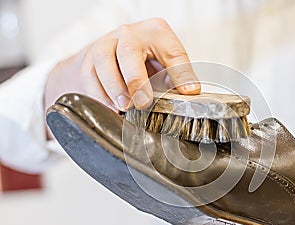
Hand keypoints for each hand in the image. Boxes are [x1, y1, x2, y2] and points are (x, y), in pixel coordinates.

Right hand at [45, 18, 199, 111]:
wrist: (114, 53)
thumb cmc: (147, 60)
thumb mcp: (168, 65)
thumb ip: (179, 76)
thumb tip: (191, 93)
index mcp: (157, 32)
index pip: (172, 51)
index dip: (180, 73)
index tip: (188, 92)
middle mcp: (129, 33)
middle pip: (129, 51)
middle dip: (135, 80)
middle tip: (143, 103)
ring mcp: (106, 43)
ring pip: (103, 61)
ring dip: (113, 88)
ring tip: (124, 107)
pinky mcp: (89, 57)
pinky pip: (89, 75)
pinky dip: (98, 94)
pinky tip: (109, 107)